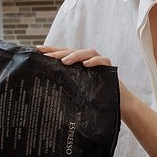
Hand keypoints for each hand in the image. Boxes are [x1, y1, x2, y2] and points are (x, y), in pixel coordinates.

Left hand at [36, 44, 156, 156]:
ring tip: (64, 62)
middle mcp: (89, 61)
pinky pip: (102, 60)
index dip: (52, 51)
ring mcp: (100, 63)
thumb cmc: (97, 100)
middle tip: (46, 55)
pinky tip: (86, 64)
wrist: (118, 106)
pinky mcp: (110, 69)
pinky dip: (94, 61)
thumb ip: (67, 87)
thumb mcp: (78, 94)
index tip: (37, 50)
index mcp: (79, 65)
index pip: (64, 54)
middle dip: (59, 52)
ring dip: (75, 55)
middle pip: (73, 51)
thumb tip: (44, 91)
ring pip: (88, 52)